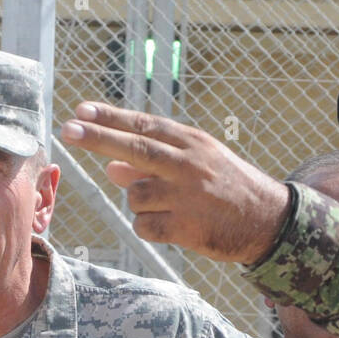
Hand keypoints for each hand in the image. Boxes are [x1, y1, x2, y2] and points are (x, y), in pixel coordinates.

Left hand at [60, 103, 290, 263]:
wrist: (269, 221)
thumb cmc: (230, 189)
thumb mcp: (199, 165)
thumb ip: (157, 163)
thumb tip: (112, 167)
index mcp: (192, 143)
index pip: (144, 125)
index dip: (110, 118)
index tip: (81, 110)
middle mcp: (188, 165)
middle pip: (134, 147)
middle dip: (98, 137)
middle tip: (68, 129)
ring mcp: (187, 196)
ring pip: (135, 195)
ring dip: (140, 203)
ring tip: (170, 207)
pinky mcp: (187, 227)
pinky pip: (144, 226)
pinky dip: (148, 227)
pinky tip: (171, 226)